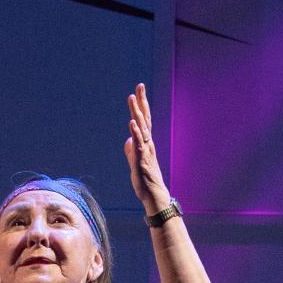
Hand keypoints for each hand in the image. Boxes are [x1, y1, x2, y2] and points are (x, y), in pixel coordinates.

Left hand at [122, 83, 170, 213]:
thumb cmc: (146, 180)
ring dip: (136, 113)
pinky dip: (135, 133)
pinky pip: (138, 145)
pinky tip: (131, 123)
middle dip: (142, 102)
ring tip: (132, 98)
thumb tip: (128, 140)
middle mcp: (147, 144)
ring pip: (141, 129)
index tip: (139, 90)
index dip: (141, 105)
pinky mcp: (141, 161)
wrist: (154, 196)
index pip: (144, 120)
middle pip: (144, 119)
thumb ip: (131, 150)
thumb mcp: (136, 162)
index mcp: (146, 143)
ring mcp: (145, 151)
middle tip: (140, 86)